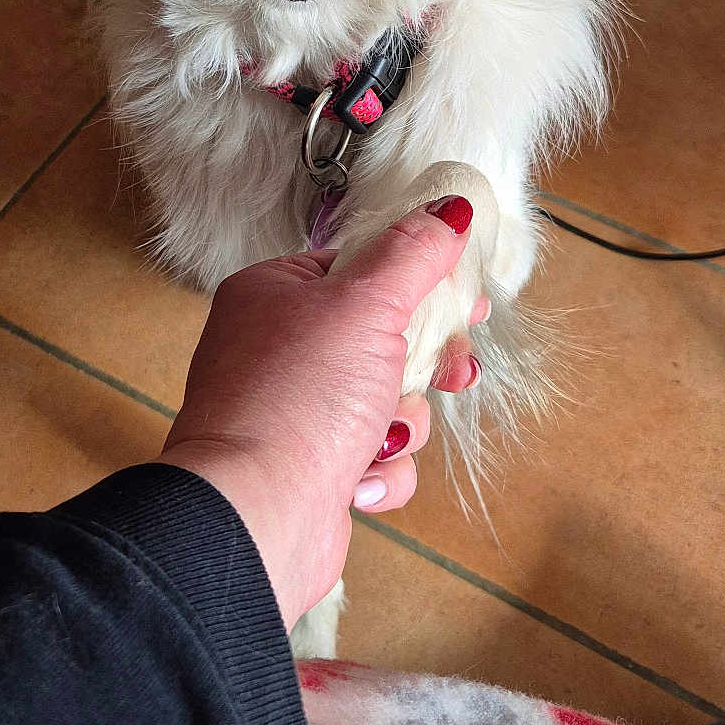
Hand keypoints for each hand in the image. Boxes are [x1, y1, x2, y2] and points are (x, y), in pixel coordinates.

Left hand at [158, 197, 471, 627]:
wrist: (257, 515)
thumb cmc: (298, 398)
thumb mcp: (365, 305)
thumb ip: (412, 254)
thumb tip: (449, 208)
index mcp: (274, 294)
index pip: (358, 268)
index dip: (417, 281)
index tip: (467, 299)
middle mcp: (277, 351)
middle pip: (383, 338)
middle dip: (424, 362)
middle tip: (453, 372)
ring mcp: (295, 413)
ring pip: (388, 402)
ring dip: (401, 422)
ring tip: (381, 435)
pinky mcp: (313, 470)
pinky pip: (377, 457)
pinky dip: (381, 470)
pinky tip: (359, 478)